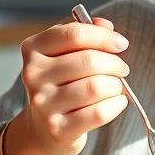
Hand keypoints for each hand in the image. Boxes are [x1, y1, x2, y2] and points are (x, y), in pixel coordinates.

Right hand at [19, 17, 129, 154]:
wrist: (42, 128)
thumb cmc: (60, 84)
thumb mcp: (63, 54)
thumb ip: (83, 33)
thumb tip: (106, 26)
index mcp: (33, 49)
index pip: (74, 34)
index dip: (104, 36)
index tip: (121, 43)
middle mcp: (33, 75)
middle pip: (89, 61)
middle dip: (115, 63)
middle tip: (122, 69)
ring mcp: (44, 103)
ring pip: (96, 87)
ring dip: (116, 86)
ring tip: (115, 87)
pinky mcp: (58, 127)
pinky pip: (99, 113)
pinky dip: (116, 105)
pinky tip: (117, 102)